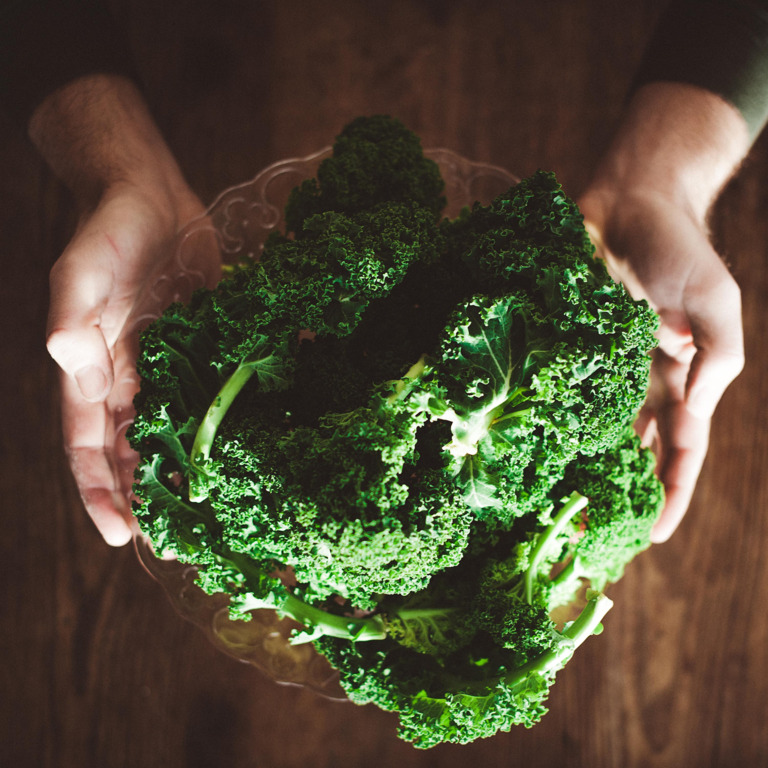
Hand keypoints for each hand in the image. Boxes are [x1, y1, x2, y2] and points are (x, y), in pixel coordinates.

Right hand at [30, 76, 219, 544]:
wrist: (152, 196)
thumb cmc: (109, 229)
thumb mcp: (83, 267)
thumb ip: (72, 314)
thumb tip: (66, 365)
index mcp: (93, 370)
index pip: (88, 445)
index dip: (99, 491)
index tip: (119, 534)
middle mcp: (130, 378)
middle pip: (135, 453)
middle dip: (150, 499)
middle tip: (178, 545)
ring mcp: (170, 366)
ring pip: (177, 434)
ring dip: (190, 474)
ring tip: (217, 513)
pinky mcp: (205, 348)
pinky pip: (215, 393)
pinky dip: (228, 422)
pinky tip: (255, 446)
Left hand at [579, 83, 748, 541]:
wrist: (629, 201)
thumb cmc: (679, 251)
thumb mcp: (716, 303)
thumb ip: (715, 359)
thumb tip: (688, 413)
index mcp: (680, 379)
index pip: (681, 451)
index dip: (671, 495)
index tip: (652, 538)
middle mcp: (637, 382)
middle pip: (632, 452)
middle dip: (621, 493)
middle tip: (596, 536)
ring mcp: (597, 367)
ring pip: (590, 432)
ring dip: (581, 468)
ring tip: (559, 507)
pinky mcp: (562, 346)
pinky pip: (552, 392)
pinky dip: (545, 422)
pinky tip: (528, 450)